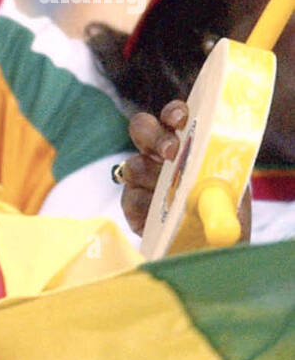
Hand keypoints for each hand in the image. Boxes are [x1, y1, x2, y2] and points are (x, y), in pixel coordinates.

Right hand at [121, 99, 252, 239]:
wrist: (210, 246)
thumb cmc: (222, 213)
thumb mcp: (230, 191)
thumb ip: (219, 180)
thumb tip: (209, 184)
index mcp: (186, 143)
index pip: (174, 116)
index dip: (174, 113)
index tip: (181, 121)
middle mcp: (161, 156)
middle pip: (142, 129)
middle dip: (154, 136)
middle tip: (171, 152)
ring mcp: (144, 179)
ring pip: (133, 164)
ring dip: (150, 175)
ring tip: (170, 192)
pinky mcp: (133, 204)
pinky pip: (129, 197)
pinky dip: (143, 204)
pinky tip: (157, 213)